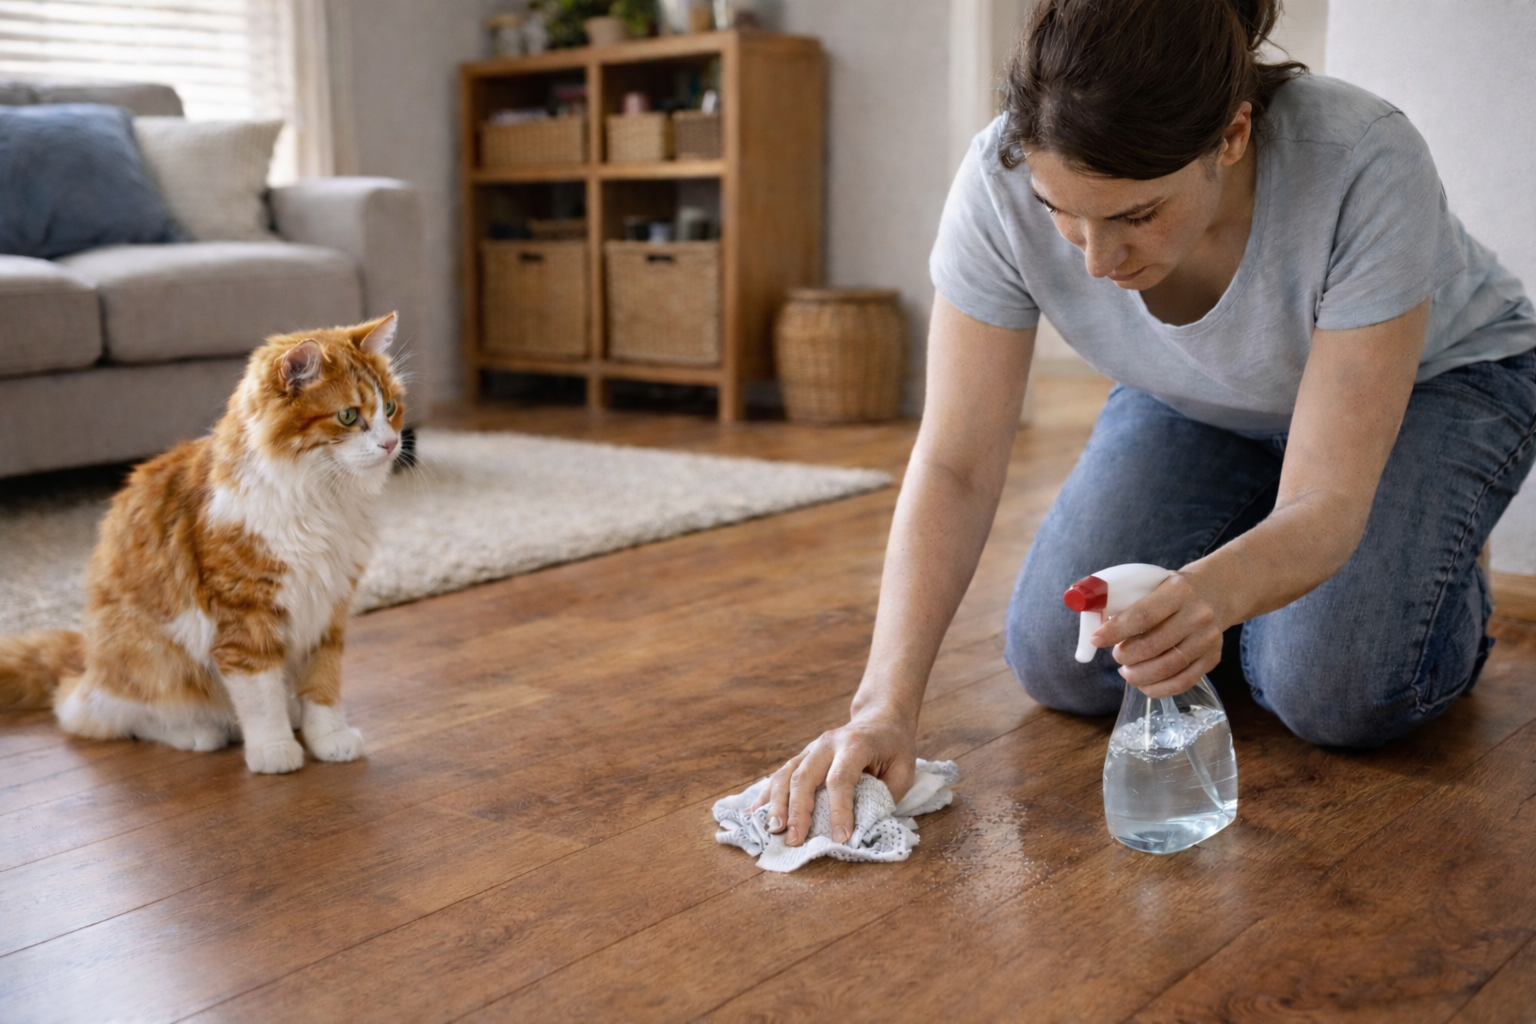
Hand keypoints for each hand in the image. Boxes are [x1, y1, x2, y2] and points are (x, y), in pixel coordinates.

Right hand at [751, 711, 916, 847]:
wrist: (880, 719)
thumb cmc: (894, 748)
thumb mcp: (903, 770)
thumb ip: (885, 796)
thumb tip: (862, 826)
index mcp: (854, 745)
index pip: (840, 779)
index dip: (839, 810)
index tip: (840, 837)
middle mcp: (827, 744)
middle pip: (804, 776)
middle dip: (797, 810)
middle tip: (794, 839)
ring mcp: (810, 749)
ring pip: (785, 774)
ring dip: (776, 804)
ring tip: (772, 830)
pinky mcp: (802, 757)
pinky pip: (779, 776)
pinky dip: (766, 796)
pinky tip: (753, 814)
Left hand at [1091, 571, 1225, 697]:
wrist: (1215, 592)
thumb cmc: (1172, 590)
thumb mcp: (1152, 583)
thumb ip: (1126, 599)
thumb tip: (1094, 622)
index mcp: (1178, 590)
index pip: (1143, 615)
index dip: (1116, 631)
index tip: (1096, 640)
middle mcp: (1197, 615)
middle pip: (1154, 645)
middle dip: (1126, 656)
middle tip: (1117, 656)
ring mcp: (1207, 638)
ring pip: (1168, 667)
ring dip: (1139, 675)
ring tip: (1127, 672)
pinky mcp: (1212, 657)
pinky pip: (1184, 681)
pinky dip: (1159, 688)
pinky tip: (1144, 684)